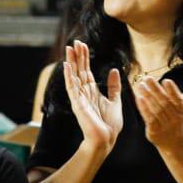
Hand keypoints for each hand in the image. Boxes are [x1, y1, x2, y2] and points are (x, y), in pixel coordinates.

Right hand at [62, 40, 122, 154]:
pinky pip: (72, 88)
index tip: (83, 45)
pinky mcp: (78, 104)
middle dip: (77, 56)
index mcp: (92, 91)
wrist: (106, 140)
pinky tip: (67, 66)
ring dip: (72, 62)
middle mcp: (84, 93)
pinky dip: (69, 77)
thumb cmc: (110, 125)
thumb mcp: (115, 100)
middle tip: (75, 42)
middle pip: (79, 70)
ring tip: (69, 49)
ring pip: (74, 76)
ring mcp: (80, 98)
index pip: (86, 71)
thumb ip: (113, 86)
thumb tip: (114, 70)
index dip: (84, 57)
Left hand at [132, 70, 182, 150]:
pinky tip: (139, 98)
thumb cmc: (179, 117)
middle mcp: (173, 116)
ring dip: (147, 96)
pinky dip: (144, 108)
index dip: (172, 90)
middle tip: (147, 78)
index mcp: (182, 108)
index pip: (177, 99)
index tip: (167, 81)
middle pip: (164, 102)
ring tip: (141, 85)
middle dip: (156, 90)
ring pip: (155, 109)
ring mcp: (164, 123)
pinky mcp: (154, 129)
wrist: (173, 141)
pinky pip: (149, 118)